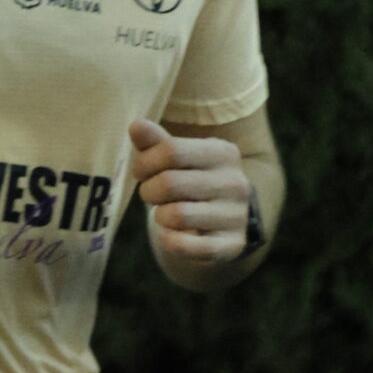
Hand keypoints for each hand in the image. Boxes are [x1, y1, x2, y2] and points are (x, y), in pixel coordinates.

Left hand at [128, 118, 253, 269]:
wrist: (224, 223)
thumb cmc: (191, 182)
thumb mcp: (177, 159)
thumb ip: (156, 142)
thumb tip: (136, 126)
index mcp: (223, 152)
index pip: (171, 151)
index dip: (145, 162)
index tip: (141, 171)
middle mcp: (236, 183)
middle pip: (170, 183)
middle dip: (149, 190)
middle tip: (151, 193)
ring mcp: (236, 216)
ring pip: (176, 215)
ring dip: (160, 216)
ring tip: (165, 212)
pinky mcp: (231, 246)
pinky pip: (185, 245)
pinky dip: (169, 240)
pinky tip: (172, 234)